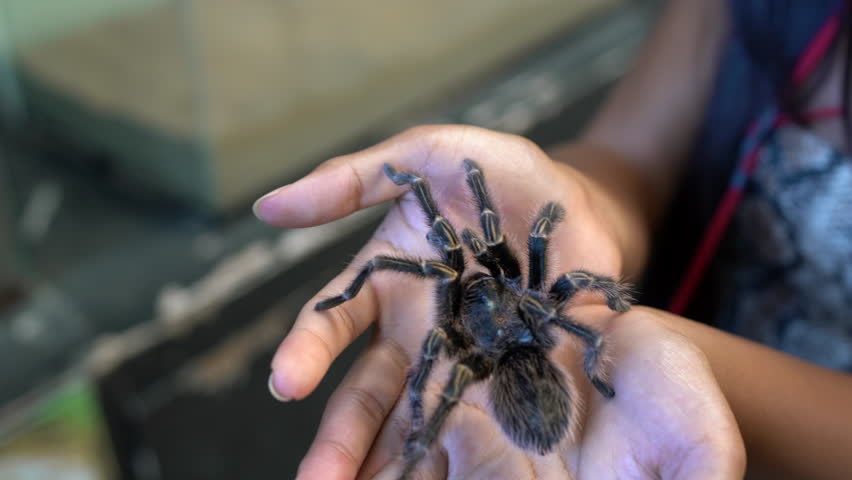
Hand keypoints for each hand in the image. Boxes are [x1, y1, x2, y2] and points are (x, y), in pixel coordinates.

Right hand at [254, 125, 743, 478]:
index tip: (286, 383)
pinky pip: (480, 427)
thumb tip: (267, 206)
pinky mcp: (510, 381)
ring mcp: (462, 361)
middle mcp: (415, 332)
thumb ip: (353, 179)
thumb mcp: (424, 156)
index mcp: (386, 281)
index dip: (308, 350)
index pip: (334, 321)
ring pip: (415, 423)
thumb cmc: (498, 176)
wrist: (582, 206)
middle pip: (367, 394)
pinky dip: (457, 462)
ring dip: (386, 465)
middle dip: (338, 440)